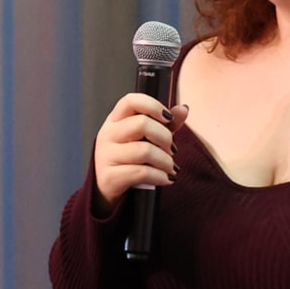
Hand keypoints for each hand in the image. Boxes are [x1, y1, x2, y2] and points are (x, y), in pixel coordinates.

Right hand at [92, 95, 188, 214]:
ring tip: (170, 168)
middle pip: (142, 124)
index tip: (168, 118)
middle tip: (172, 150)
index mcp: (115, 120)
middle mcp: (107, 134)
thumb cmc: (128, 159)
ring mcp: (106, 156)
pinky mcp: (110, 177)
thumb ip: (164, 124)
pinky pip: (142, 173)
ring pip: (145, 151)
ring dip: (166, 161)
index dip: (152, 105)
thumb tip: (183, 109)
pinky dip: (160, 177)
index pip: (130, 101)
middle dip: (165, 137)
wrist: (108, 188)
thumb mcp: (145, 139)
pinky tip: (166, 179)